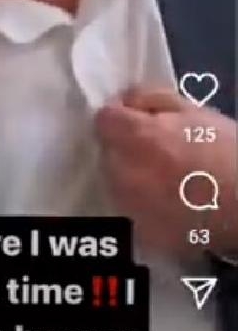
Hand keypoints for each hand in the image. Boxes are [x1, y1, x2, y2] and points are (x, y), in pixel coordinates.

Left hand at [96, 86, 237, 258]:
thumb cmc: (227, 153)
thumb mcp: (196, 111)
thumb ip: (153, 99)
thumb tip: (126, 100)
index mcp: (138, 138)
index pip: (104, 120)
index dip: (119, 115)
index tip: (135, 118)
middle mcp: (124, 172)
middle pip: (108, 152)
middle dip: (126, 147)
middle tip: (157, 150)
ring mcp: (129, 206)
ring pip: (115, 182)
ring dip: (131, 176)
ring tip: (164, 179)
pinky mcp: (139, 232)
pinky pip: (129, 209)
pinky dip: (142, 204)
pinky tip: (168, 202)